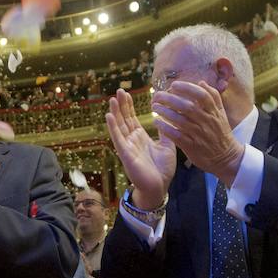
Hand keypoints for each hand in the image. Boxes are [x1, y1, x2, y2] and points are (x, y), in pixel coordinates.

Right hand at [104, 89, 175, 210]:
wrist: (160, 187)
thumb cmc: (163, 170)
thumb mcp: (168, 146)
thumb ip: (166, 132)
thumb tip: (168, 118)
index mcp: (141, 138)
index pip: (132, 118)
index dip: (129, 106)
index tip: (126, 93)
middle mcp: (132, 140)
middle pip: (124, 119)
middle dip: (122, 105)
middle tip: (119, 90)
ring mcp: (127, 146)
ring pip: (119, 126)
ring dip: (115, 112)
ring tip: (112, 99)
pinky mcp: (125, 154)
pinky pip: (118, 138)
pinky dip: (113, 127)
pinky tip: (109, 115)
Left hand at [151, 81, 244, 183]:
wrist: (226, 158)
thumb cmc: (220, 133)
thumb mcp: (221, 114)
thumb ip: (213, 97)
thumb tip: (201, 82)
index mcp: (214, 112)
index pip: (202, 96)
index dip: (187, 88)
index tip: (174, 85)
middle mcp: (207, 122)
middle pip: (188, 107)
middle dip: (170, 99)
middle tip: (157, 95)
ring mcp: (199, 135)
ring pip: (180, 120)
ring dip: (165, 112)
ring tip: (154, 106)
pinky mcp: (191, 147)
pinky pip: (176, 135)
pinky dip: (165, 128)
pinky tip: (156, 121)